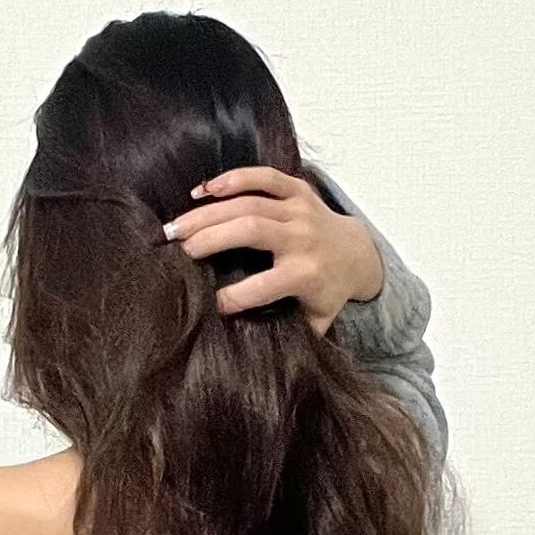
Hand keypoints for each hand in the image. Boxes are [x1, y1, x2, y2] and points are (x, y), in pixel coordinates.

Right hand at [164, 166, 382, 338]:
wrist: (358, 253)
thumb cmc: (328, 292)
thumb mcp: (316, 321)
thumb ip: (291, 334)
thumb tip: (258, 357)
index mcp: (305, 274)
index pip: (262, 286)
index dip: (232, 298)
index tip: (208, 305)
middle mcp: (302, 238)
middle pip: (250, 230)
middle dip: (210, 238)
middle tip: (177, 249)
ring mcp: (300, 210)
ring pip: (249, 202)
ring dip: (209, 212)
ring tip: (177, 226)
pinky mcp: (298, 190)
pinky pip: (264, 177)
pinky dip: (234, 179)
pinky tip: (203, 190)